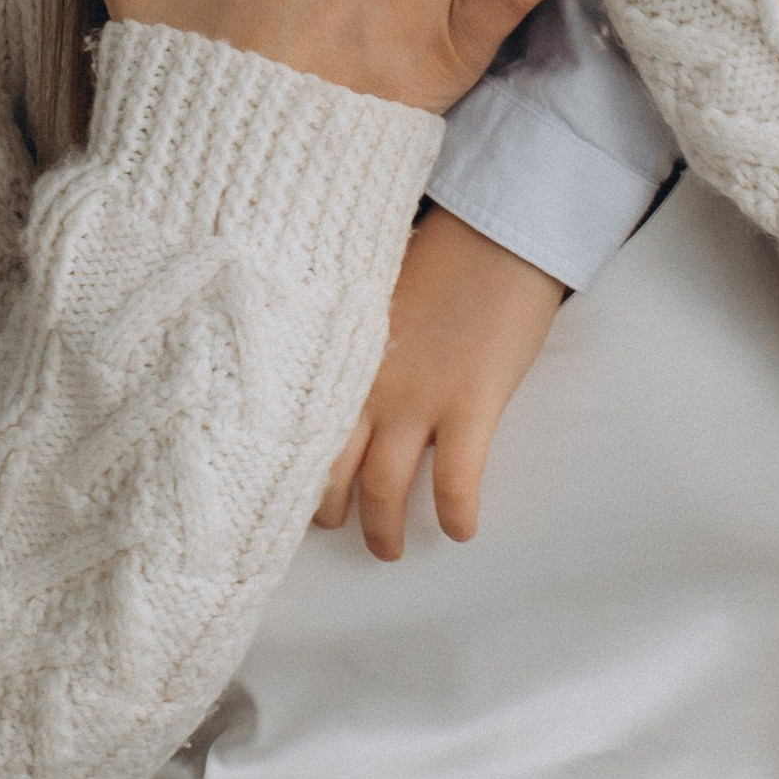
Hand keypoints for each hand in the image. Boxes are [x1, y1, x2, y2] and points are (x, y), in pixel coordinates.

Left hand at [315, 207, 566, 558]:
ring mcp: (417, 400)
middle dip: (329, 511)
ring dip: (384, 529)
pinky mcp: (470, 406)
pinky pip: (454, 483)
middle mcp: (365, 386)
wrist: (496, 229)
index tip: (282, 489)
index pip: (293, 428)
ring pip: (383, 490)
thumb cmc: (439, 250)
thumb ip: (347, 336)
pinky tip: (461, 530)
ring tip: (389, 549)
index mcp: (336, 356)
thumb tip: (333, 366)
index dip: (287, 468)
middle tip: (337, 526)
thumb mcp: (368, 291)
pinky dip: (456, 515)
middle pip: (329, 472)